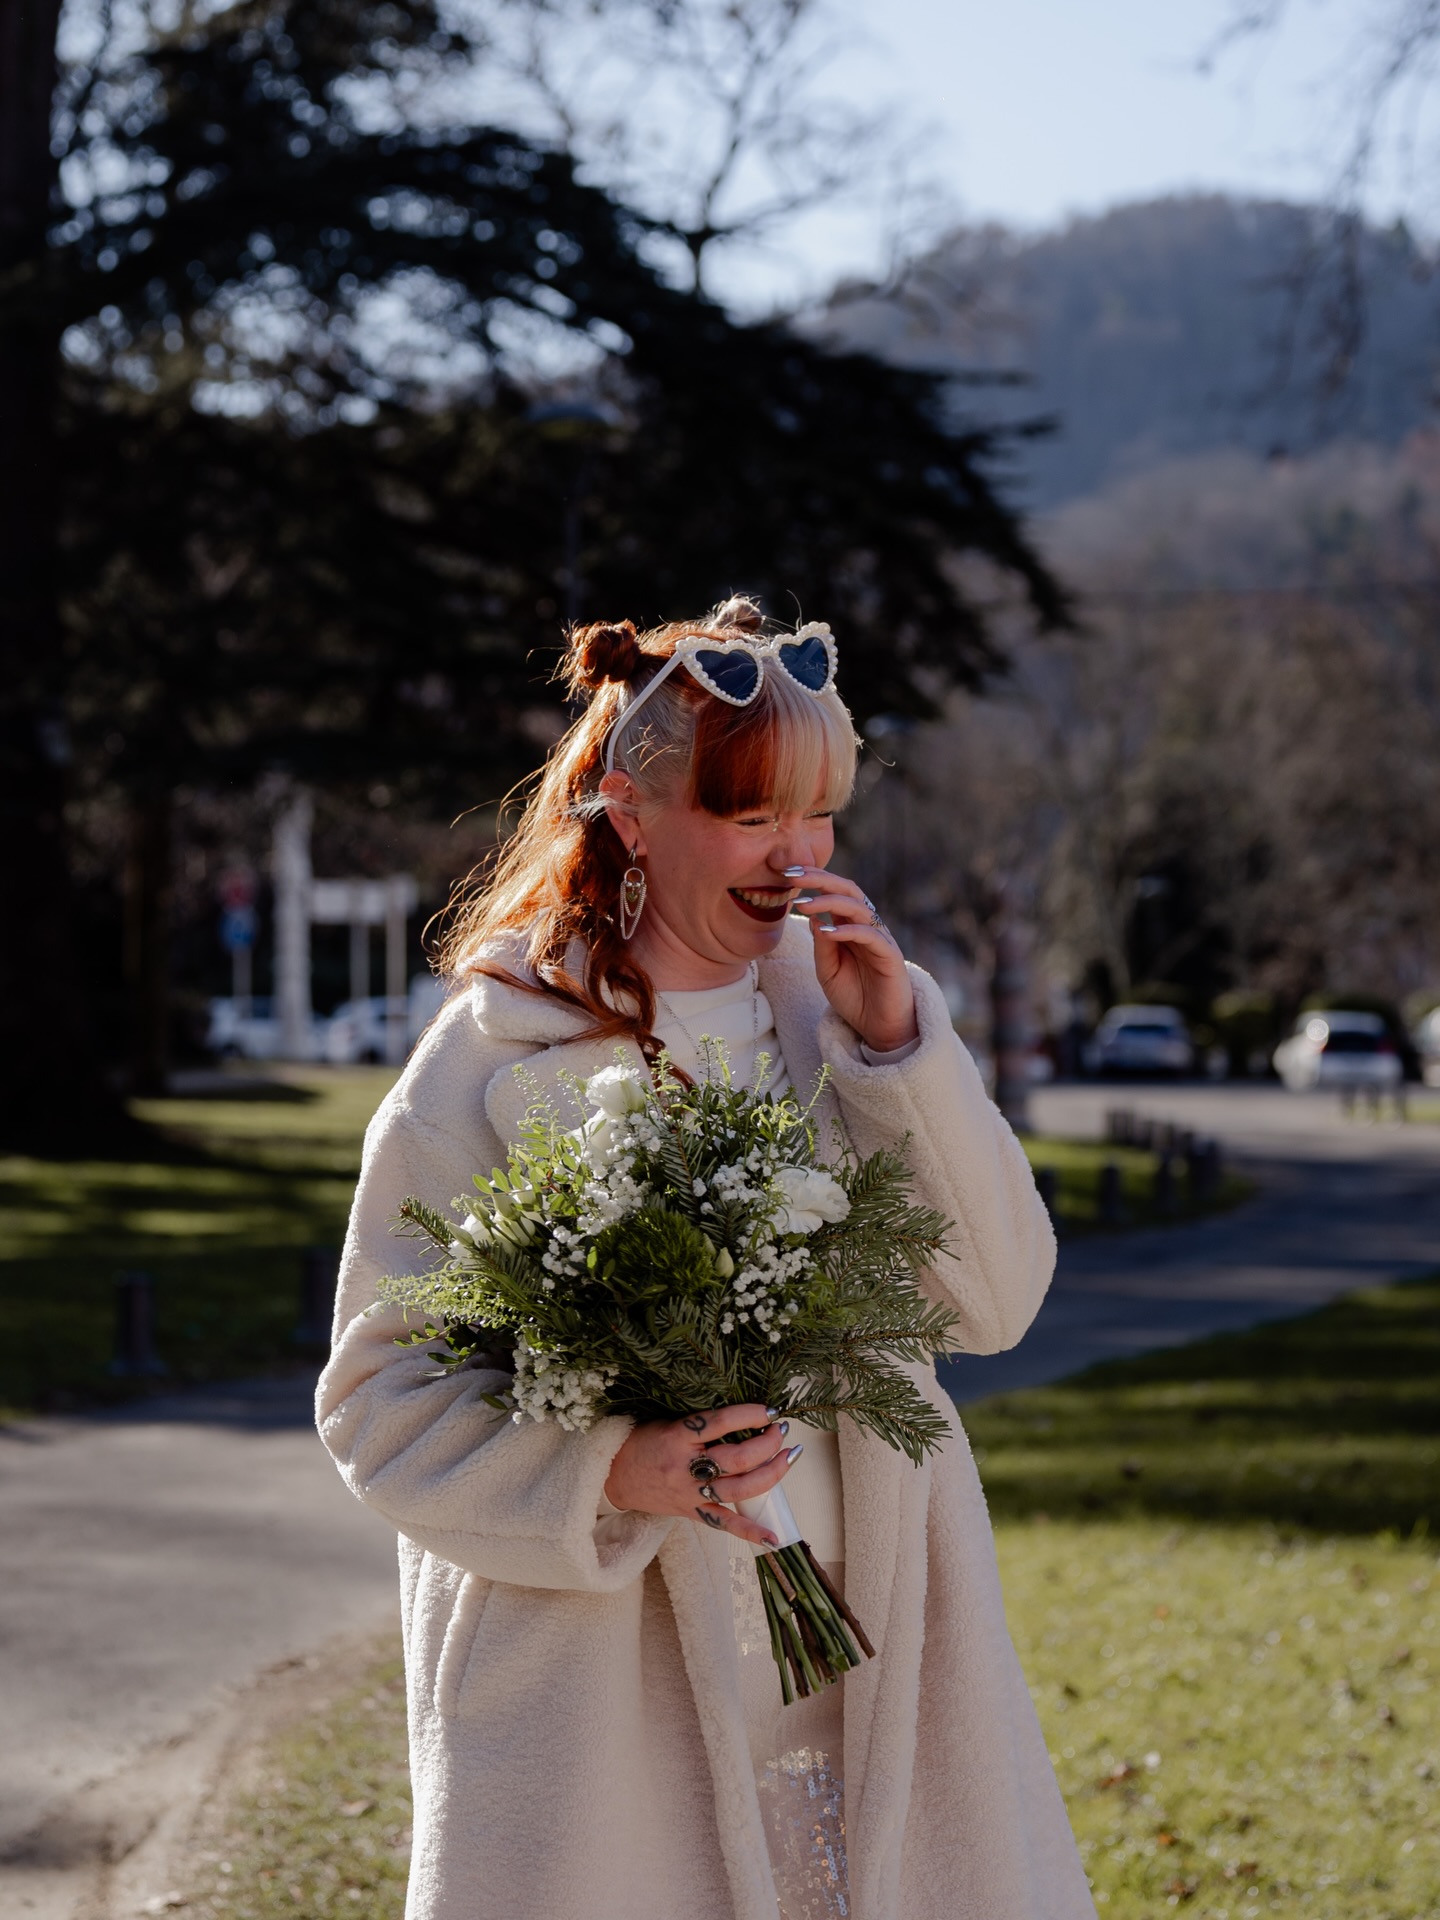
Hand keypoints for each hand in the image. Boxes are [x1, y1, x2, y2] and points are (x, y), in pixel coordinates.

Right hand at [603, 1403, 800, 1548]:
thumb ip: (701, 1421)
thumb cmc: (644, 1441)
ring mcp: (690, 1493)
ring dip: (771, 1474)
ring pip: (739, 1489)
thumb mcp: (667, 1420)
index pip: (721, 1422)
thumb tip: (745, 1413)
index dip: (750, 1414)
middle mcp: (686, 1467)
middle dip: (768, 1443)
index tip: (772, 1410)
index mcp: (678, 1437)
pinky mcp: (691, 1513)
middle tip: (782, 1431)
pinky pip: (724, 1524)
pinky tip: (774, 1536)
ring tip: (789, 1457)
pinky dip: (750, 1532)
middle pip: (738, 1458)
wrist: (614, 1476)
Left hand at [787, 866, 918, 1052]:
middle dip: (820, 879)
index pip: (833, 893)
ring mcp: (880, 939)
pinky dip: (848, 930)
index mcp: (850, 925)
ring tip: (803, 903)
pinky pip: (870, 936)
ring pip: (858, 908)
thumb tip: (813, 916)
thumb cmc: (854, 997)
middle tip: (794, 876)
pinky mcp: (890, 956)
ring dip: (829, 902)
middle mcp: (867, 926)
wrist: (879, 1027)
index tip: (785, 874)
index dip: (812, 880)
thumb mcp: (827, 971)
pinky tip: (826, 930)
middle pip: (848, 890)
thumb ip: (821, 945)